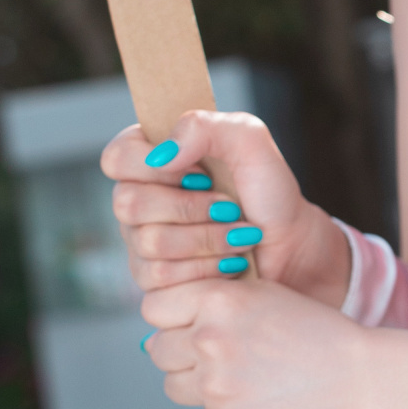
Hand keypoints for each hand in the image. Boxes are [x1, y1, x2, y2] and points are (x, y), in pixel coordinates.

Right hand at [101, 109, 350, 303]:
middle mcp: (138, 201)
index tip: (200, 171)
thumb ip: (205, 126)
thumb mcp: (249, 140)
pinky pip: (162, 278)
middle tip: (228, 206)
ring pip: (149, 243)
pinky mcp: (156, 282)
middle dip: (190, 207)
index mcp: (151, 159)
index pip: (116, 158)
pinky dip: (207, 267)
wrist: (291, 245)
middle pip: (128, 205)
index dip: (152, 167)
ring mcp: (142, 244)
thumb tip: (162, 154)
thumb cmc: (268, 192)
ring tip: (238, 233)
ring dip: (206, 238)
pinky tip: (230, 261)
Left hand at [140, 273, 407, 408]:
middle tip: (221, 352)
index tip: (189, 322)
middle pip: (157, 348)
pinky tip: (264, 397)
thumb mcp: (264, 296)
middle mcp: (209, 339)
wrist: (359, 377)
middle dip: (181, 351)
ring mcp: (216, 385)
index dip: (171, 316)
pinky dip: (229, 407)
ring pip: (174, 384)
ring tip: (241, 375)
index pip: (154, 308)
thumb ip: (211, 303)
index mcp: (218, 300)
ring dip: (195, 381)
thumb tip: (152, 334)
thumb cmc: (314, 331)